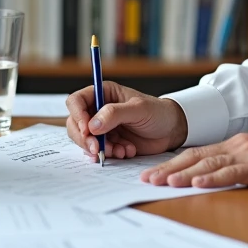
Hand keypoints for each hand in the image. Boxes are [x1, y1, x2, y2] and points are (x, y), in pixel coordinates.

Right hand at [65, 80, 187, 161]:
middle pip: (75, 124)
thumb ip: (115, 113)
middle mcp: (98, 110)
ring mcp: (102, 128)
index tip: (86, 130)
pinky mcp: (108, 142)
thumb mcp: (139, 109)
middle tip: (97, 149)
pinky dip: (110, 154)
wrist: (171, 130)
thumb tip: (92, 125)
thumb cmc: (158, 112)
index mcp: (103, 93)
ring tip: (121, 150)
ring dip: (100, 148)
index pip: (76, 101)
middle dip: (84, 139)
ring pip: (85, 140)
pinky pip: (98, 151)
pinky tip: (126, 152)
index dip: (77, 115)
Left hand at [140, 133, 247, 199]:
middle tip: (147, 180)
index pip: (196, 154)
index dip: (172, 163)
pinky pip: (233, 172)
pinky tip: (198, 182)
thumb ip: (237, 171)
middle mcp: (238, 145)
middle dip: (169, 168)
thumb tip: (213, 184)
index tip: (152, 174)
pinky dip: (214, 177)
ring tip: (164, 181)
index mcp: (235, 145)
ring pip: (210, 162)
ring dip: (184, 172)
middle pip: (196, 156)